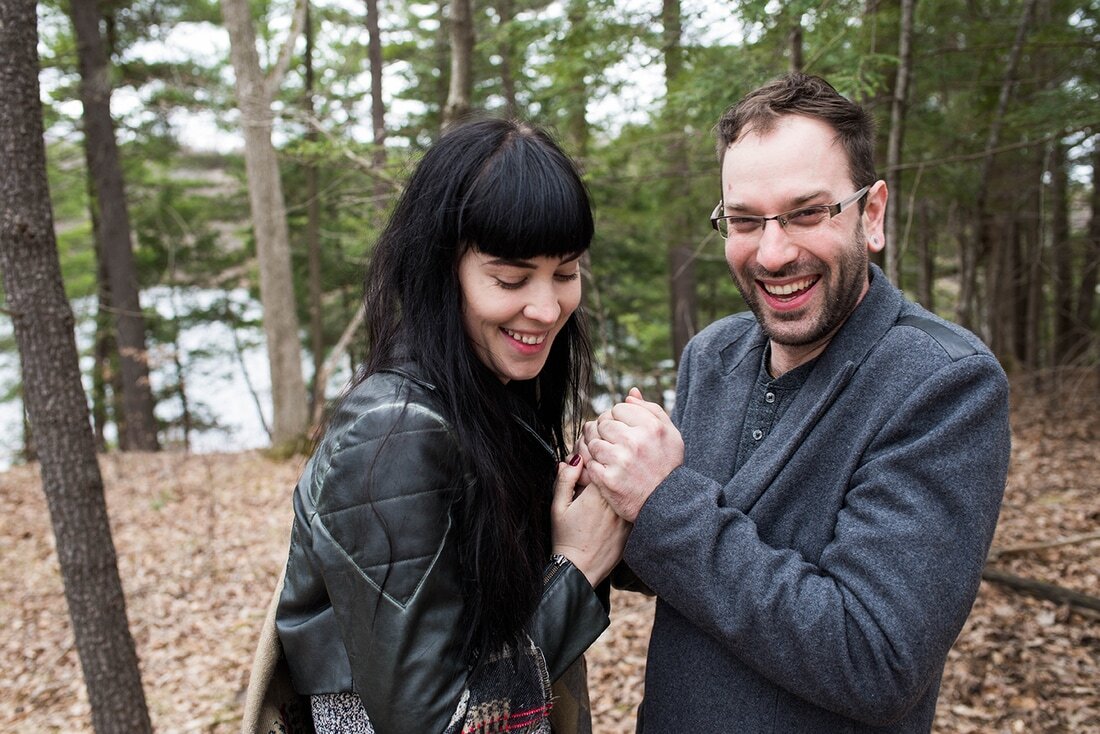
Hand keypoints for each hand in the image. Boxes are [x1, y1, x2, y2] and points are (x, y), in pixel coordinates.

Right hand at [551, 455, 630, 586]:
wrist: (579, 569)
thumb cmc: (566, 538)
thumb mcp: (558, 507)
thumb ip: (565, 480)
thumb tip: (572, 460)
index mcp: (596, 495)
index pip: (600, 467)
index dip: (591, 467)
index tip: (583, 478)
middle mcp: (614, 504)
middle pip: (614, 479)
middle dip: (603, 479)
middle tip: (589, 490)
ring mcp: (625, 516)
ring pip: (623, 493)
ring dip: (613, 493)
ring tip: (596, 506)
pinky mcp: (630, 528)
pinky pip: (629, 509)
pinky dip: (621, 507)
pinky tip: (606, 518)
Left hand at [583, 388, 682, 521]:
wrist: (667, 505)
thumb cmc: (668, 466)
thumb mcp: (670, 434)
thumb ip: (651, 410)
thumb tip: (630, 394)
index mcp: (651, 427)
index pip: (619, 408)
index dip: (619, 418)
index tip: (625, 430)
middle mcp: (634, 441)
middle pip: (603, 423)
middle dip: (606, 431)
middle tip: (615, 443)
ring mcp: (619, 461)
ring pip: (592, 441)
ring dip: (598, 448)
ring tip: (610, 456)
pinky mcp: (607, 479)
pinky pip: (589, 462)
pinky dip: (595, 465)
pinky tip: (606, 469)